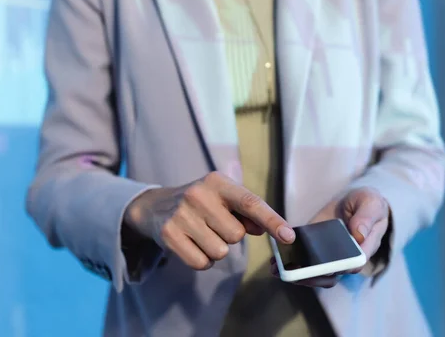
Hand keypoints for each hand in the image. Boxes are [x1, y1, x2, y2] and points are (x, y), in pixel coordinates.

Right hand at [124, 171, 295, 269]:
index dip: (272, 220)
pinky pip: (202, 263)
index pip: (250, 203)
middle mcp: (199, 195)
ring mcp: (182, 215)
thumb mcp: (224, 197)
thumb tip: (262, 229)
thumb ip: (247, 212)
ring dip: (216, 249)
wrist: (156, 206)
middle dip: (231, 235)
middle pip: (236, 234)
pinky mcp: (169, 235)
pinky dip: (203, 260)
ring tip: (203, 234)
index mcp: (217, 182)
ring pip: (220, 251)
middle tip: (215, 225)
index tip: (288, 236)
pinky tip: (194, 244)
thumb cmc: (201, 202)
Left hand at [271, 187, 388, 287]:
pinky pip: (303, 261)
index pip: (354, 264)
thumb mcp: (371, 203)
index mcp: (364, 249)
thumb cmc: (367, 202)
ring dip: (297, 275)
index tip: (326, 268)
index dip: (340, 268)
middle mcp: (345, 258)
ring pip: (315, 274)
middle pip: (330, 275)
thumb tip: (359, 235)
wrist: (353, 200)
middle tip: (293, 273)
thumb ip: (366, 217)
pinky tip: (274, 260)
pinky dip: (289, 263)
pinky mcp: (314, 250)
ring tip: (278, 269)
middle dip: (311, 277)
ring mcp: (329, 256)